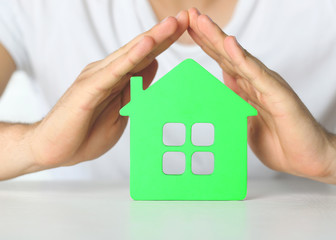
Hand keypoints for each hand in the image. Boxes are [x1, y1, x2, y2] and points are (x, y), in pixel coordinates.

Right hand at [29, 12, 188, 169]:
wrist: (52, 150)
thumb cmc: (85, 134)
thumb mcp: (122, 111)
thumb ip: (136, 88)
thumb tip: (153, 64)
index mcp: (117, 79)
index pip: (145, 57)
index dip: (165, 43)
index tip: (186, 29)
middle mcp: (107, 72)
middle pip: (140, 50)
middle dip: (164, 33)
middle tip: (186, 17)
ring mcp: (97, 78)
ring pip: (130, 55)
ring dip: (153, 38)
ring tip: (172, 23)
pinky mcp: (89, 89)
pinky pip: (115, 71)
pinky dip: (132, 57)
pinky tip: (147, 45)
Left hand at [187, 8, 335, 183]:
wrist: (309, 159)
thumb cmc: (280, 143)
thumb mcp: (244, 124)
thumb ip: (233, 106)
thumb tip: (218, 92)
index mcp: (247, 89)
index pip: (222, 62)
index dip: (205, 45)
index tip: (187, 29)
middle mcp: (255, 82)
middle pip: (226, 54)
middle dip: (206, 34)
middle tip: (188, 14)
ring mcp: (266, 86)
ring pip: (238, 58)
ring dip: (218, 38)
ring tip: (201, 20)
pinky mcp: (277, 94)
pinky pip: (256, 74)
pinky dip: (241, 58)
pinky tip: (228, 42)